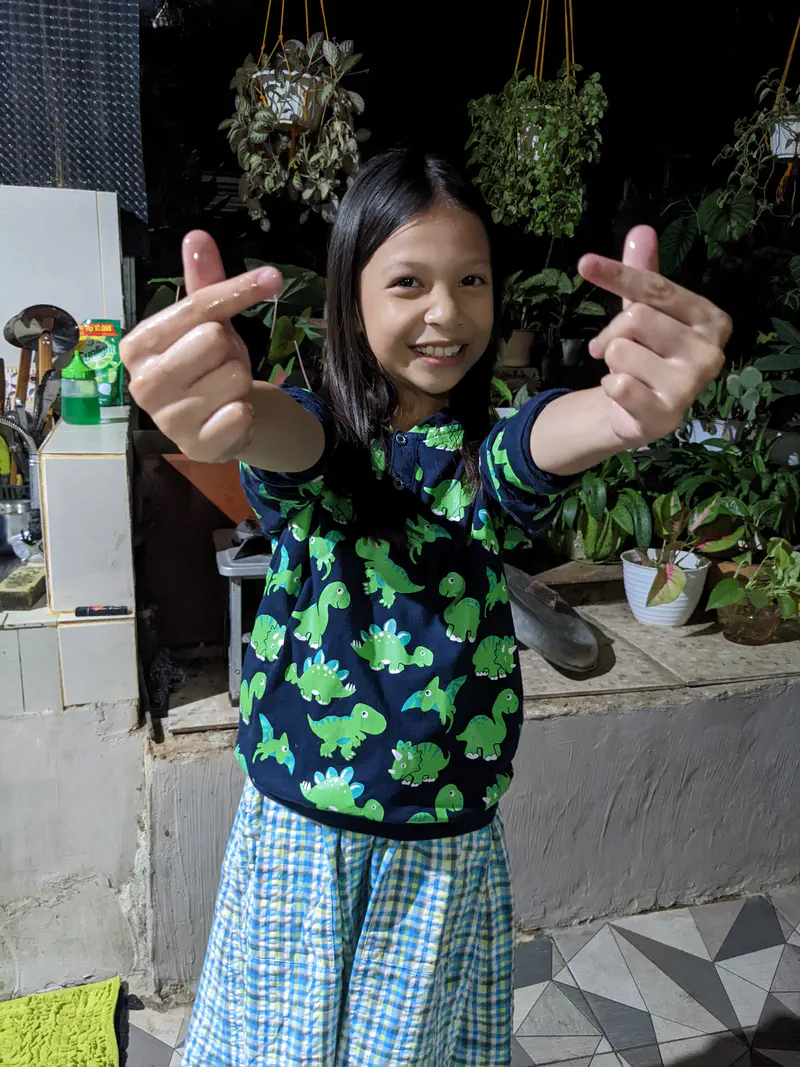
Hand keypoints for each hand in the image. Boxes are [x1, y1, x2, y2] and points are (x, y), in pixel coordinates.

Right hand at [120, 232, 281, 461]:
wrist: (218, 422)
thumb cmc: (206, 364)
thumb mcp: (207, 320)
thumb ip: (203, 281)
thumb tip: (197, 236)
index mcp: (138, 346)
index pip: (197, 308)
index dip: (238, 290)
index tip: (272, 277)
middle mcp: (143, 383)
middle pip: (215, 340)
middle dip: (230, 350)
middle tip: (219, 364)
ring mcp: (167, 420)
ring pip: (233, 376)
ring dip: (239, 382)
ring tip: (223, 390)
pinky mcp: (195, 446)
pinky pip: (239, 413)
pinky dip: (245, 411)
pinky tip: (229, 415)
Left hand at [578, 225, 730, 447]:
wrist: (645, 412)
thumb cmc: (649, 354)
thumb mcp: (646, 311)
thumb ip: (644, 273)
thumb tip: (641, 230)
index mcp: (710, 318)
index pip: (655, 288)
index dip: (618, 274)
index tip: (584, 263)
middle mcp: (710, 350)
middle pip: (636, 318)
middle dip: (614, 333)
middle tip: (616, 351)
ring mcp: (692, 384)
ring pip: (622, 351)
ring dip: (613, 363)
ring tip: (630, 374)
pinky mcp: (667, 412)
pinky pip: (616, 384)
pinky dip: (610, 387)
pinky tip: (628, 395)